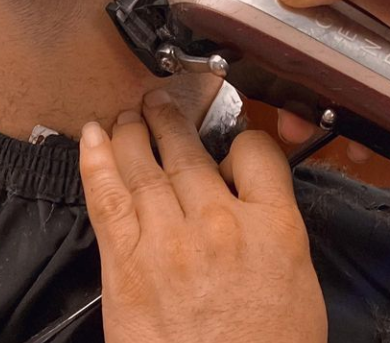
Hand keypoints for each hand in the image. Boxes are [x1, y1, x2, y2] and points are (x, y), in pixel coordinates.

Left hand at [79, 90, 326, 342]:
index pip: (255, 151)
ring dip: (133, 130)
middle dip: (173, 118)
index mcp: (273, 228)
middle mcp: (219, 222)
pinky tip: (92, 134)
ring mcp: (168, 239)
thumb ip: (273, 228)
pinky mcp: (126, 262)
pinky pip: (108, 196)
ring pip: (145, 162)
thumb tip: (247, 191)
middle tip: (162, 102)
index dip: (241, 138)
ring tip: (129, 114)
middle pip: (190, 149)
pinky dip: (97, 159)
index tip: (228, 141)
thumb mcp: (297, 285)